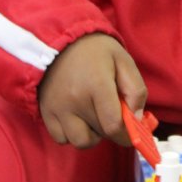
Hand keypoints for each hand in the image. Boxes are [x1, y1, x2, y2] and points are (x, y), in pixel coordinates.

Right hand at [38, 33, 146, 148]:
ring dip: (92, 135)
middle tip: (113, 113)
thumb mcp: (123, 60)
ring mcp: (58, 107)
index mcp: (97, 84)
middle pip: (100, 134)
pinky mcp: (45, 112)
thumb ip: (136, 90)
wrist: (59, 39)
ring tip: (94, 116)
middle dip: (112, 130)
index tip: (131, 128)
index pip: (113, 125)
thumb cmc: (96, 51)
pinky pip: (62, 138)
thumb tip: (136, 118)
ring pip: (80, 142)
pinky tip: (78, 117)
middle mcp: (74, 99)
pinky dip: (72, 134)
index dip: (127, 133)